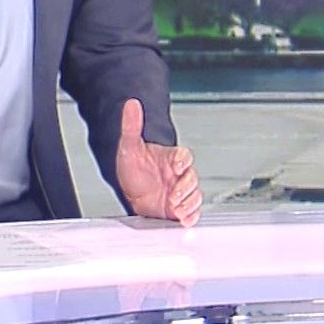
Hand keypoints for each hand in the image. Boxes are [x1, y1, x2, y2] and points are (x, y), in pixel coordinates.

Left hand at [115, 99, 201, 226]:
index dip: (182, 161)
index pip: (184, 156)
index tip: (175, 167)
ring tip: (175, 208)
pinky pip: (193, 212)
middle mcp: (179, 175)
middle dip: (185, 188)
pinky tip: (183, 219)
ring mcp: (181, 192)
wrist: (130, 192)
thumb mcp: (129, 147)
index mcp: (171, 158)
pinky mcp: (180, 208)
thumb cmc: (134, 169)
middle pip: (193, 178)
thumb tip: (131, 104)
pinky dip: (191, 216)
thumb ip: (131, 126)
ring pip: (195, 195)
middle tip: (173, 195)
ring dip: (188, 203)